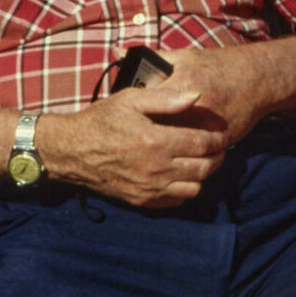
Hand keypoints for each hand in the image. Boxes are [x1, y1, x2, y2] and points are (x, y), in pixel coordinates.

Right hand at [38, 83, 228, 207]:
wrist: (72, 151)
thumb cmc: (102, 121)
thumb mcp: (131, 100)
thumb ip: (166, 99)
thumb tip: (196, 96)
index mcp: (156, 141)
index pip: (201, 144)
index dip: (217, 139)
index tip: (223, 135)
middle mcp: (156, 168)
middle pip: (203, 168)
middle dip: (216, 157)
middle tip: (219, 148)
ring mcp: (149, 188)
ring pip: (193, 188)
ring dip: (203, 175)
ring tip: (202, 161)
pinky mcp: (141, 200)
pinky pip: (176, 200)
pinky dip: (185, 190)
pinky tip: (183, 176)